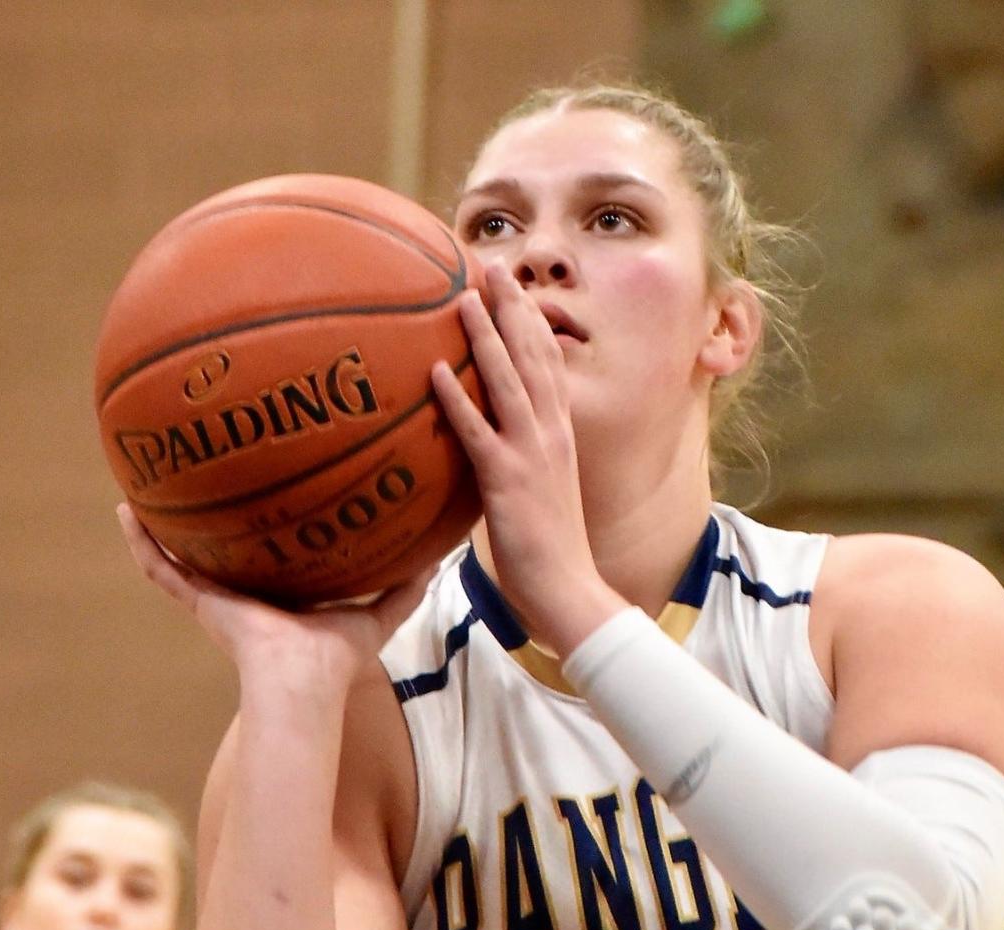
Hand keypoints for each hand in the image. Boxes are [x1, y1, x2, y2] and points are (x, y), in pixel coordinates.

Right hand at [116, 504, 429, 691]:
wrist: (304, 682)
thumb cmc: (338, 659)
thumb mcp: (379, 613)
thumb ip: (407, 586)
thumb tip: (440, 554)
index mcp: (283, 597)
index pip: (270, 558)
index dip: (266, 531)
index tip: (265, 494)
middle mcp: (245, 595)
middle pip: (223, 552)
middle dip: (211, 522)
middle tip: (201, 476)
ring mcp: (216, 597)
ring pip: (182, 556)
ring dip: (163, 526)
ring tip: (146, 488)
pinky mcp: (199, 601)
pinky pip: (162, 569)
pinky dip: (142, 542)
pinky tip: (126, 511)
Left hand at [430, 261, 624, 654]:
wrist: (567, 590)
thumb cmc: (548, 550)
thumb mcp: (540, 492)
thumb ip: (517, 460)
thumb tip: (486, 446)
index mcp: (560, 435)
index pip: (549, 365)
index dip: (532, 322)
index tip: (515, 287)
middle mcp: (552, 434)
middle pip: (533, 358)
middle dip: (514, 308)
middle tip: (493, 266)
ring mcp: (532, 455)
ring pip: (508, 382)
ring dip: (486, 336)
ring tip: (463, 296)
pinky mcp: (508, 481)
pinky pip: (478, 433)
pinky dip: (458, 399)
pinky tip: (436, 371)